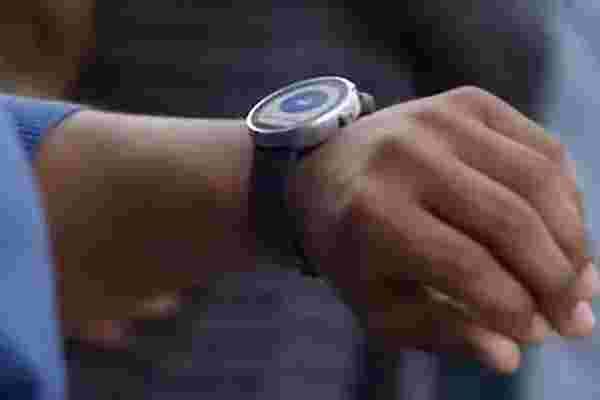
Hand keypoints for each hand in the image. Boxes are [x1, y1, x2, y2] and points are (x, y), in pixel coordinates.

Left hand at [289, 87, 596, 372]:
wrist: (326, 167)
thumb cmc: (349, 244)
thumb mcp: (372, 301)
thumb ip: (435, 329)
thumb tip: (508, 356)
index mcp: (373, 214)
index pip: (467, 267)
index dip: (514, 308)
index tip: (538, 334)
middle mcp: (407, 157)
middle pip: (511, 222)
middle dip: (556, 280)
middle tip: (576, 319)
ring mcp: (439, 120)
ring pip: (537, 180)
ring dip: (573, 239)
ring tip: (580, 282)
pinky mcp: (466, 100)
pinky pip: (540, 146)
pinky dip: (566, 193)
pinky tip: (565, 229)